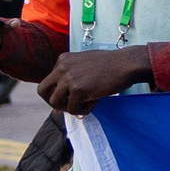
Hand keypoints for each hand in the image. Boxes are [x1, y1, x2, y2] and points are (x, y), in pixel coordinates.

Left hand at [38, 45, 153, 115]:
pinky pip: (72, 109)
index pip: (48, 81)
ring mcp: (69, 78)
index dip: (56, 94)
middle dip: (54, 102)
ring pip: (55, 103)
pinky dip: (83, 110)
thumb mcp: (86, 63)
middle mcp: (62, 68)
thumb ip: (73, 75)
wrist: (126, 64)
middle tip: (70, 106)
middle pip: (42, 92)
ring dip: (69, 108)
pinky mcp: (78, 89)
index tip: (67, 100)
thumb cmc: (111, 65)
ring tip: (86, 104)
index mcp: (63, 60)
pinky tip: (95, 102)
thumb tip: (63, 99)